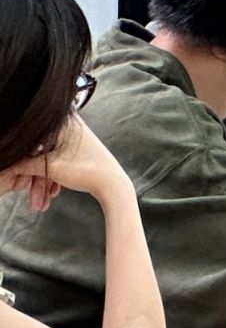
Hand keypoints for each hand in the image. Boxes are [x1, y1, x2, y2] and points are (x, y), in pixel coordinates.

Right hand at [0, 120, 128, 210]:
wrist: (112, 184)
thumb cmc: (86, 171)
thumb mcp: (49, 168)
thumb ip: (23, 164)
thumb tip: (7, 165)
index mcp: (64, 123)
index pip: (32, 141)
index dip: (21, 163)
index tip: (17, 181)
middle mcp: (70, 128)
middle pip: (39, 154)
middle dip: (32, 179)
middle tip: (27, 196)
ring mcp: (75, 141)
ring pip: (49, 162)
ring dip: (41, 184)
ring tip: (39, 205)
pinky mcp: (78, 153)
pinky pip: (58, 164)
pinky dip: (53, 180)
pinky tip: (51, 196)